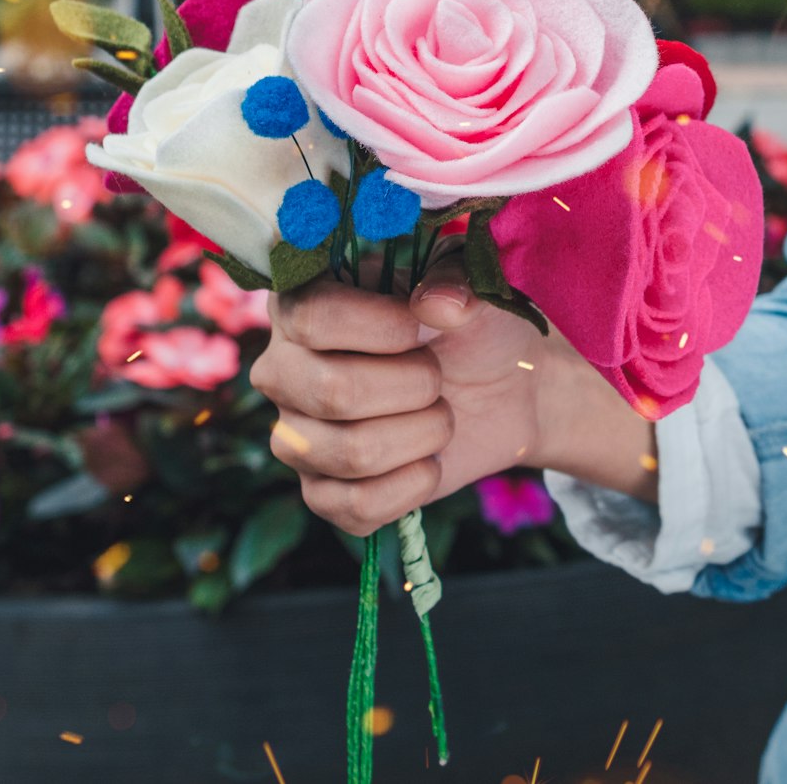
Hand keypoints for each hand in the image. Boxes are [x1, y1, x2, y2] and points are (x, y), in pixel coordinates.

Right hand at [250, 254, 657, 535]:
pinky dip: (414, 484)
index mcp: (302, 302)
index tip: (421, 329)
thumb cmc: (470, 323)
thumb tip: (435, 305)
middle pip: (331, 392)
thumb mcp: (469, 284)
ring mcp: (295, 436)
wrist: (504, 387)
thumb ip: (453, 281)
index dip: (379, 327)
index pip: (311, 317)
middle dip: (413, 386)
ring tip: (438, 414)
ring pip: (351, 453)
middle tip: (436, 376)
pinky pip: (356, 507)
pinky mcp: (321, 493)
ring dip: (422, 434)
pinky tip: (429, 461)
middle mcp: (283, 369)